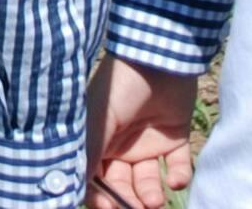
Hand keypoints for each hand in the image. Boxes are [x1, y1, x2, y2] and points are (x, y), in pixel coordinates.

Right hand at [89, 58, 199, 208]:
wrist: (159, 57)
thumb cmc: (120, 85)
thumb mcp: (98, 119)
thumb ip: (88, 154)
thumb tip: (72, 188)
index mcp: (97, 139)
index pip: (95, 178)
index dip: (101, 197)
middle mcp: (120, 145)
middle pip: (123, 185)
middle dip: (128, 201)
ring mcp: (147, 142)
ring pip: (148, 181)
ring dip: (151, 195)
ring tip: (156, 200)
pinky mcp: (175, 137)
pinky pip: (177, 166)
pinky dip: (179, 176)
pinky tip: (176, 179)